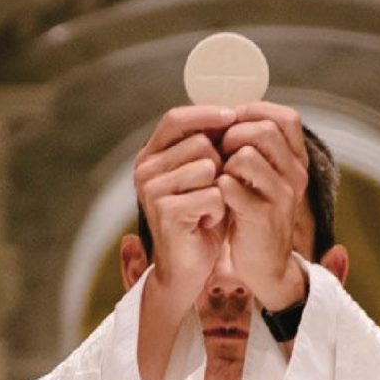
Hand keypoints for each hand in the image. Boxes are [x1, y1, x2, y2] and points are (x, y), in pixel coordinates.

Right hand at [134, 106, 236, 316]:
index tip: (234, 115)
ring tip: (209, 207)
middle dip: (219, 164)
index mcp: (151, 156)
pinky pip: (212, 194)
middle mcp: (145, 169)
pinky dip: (218, 210)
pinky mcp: (165, 211)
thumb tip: (231, 111)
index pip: (175, 119)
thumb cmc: (200, 218)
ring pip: (207, 166)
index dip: (206, 114)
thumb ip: (210, 147)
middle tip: (214, 190)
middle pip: (199, 143)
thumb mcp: (204, 177)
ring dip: (220, 188)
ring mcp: (151, 189)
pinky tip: (206, 222)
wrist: (188, 268)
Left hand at [217, 102, 308, 310]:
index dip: (255, 112)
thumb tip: (228, 112)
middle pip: (264, 130)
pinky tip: (216, 199)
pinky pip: (230, 186)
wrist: (265, 266)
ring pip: (246, 155)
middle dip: (233, 135)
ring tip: (220, 178)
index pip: (286, 118)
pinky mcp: (262, 218)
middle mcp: (296, 176)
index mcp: (297, 162)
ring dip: (223, 162)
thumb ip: (256, 148)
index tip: (233, 124)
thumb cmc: (255, 215)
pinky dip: (216, 188)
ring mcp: (282, 197)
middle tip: (221, 153)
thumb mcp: (263, 178)